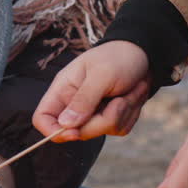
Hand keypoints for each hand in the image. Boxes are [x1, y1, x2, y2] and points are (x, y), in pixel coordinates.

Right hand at [32, 41, 152, 141]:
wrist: (144, 54)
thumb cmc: (119, 57)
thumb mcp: (102, 74)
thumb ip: (84, 99)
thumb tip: (66, 125)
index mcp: (63, 90)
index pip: (42, 118)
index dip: (52, 130)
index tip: (75, 132)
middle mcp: (74, 104)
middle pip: (77, 132)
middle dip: (104, 119)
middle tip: (120, 99)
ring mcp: (92, 113)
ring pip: (102, 131)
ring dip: (123, 112)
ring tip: (130, 91)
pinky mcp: (110, 118)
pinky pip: (118, 129)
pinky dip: (130, 114)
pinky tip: (132, 96)